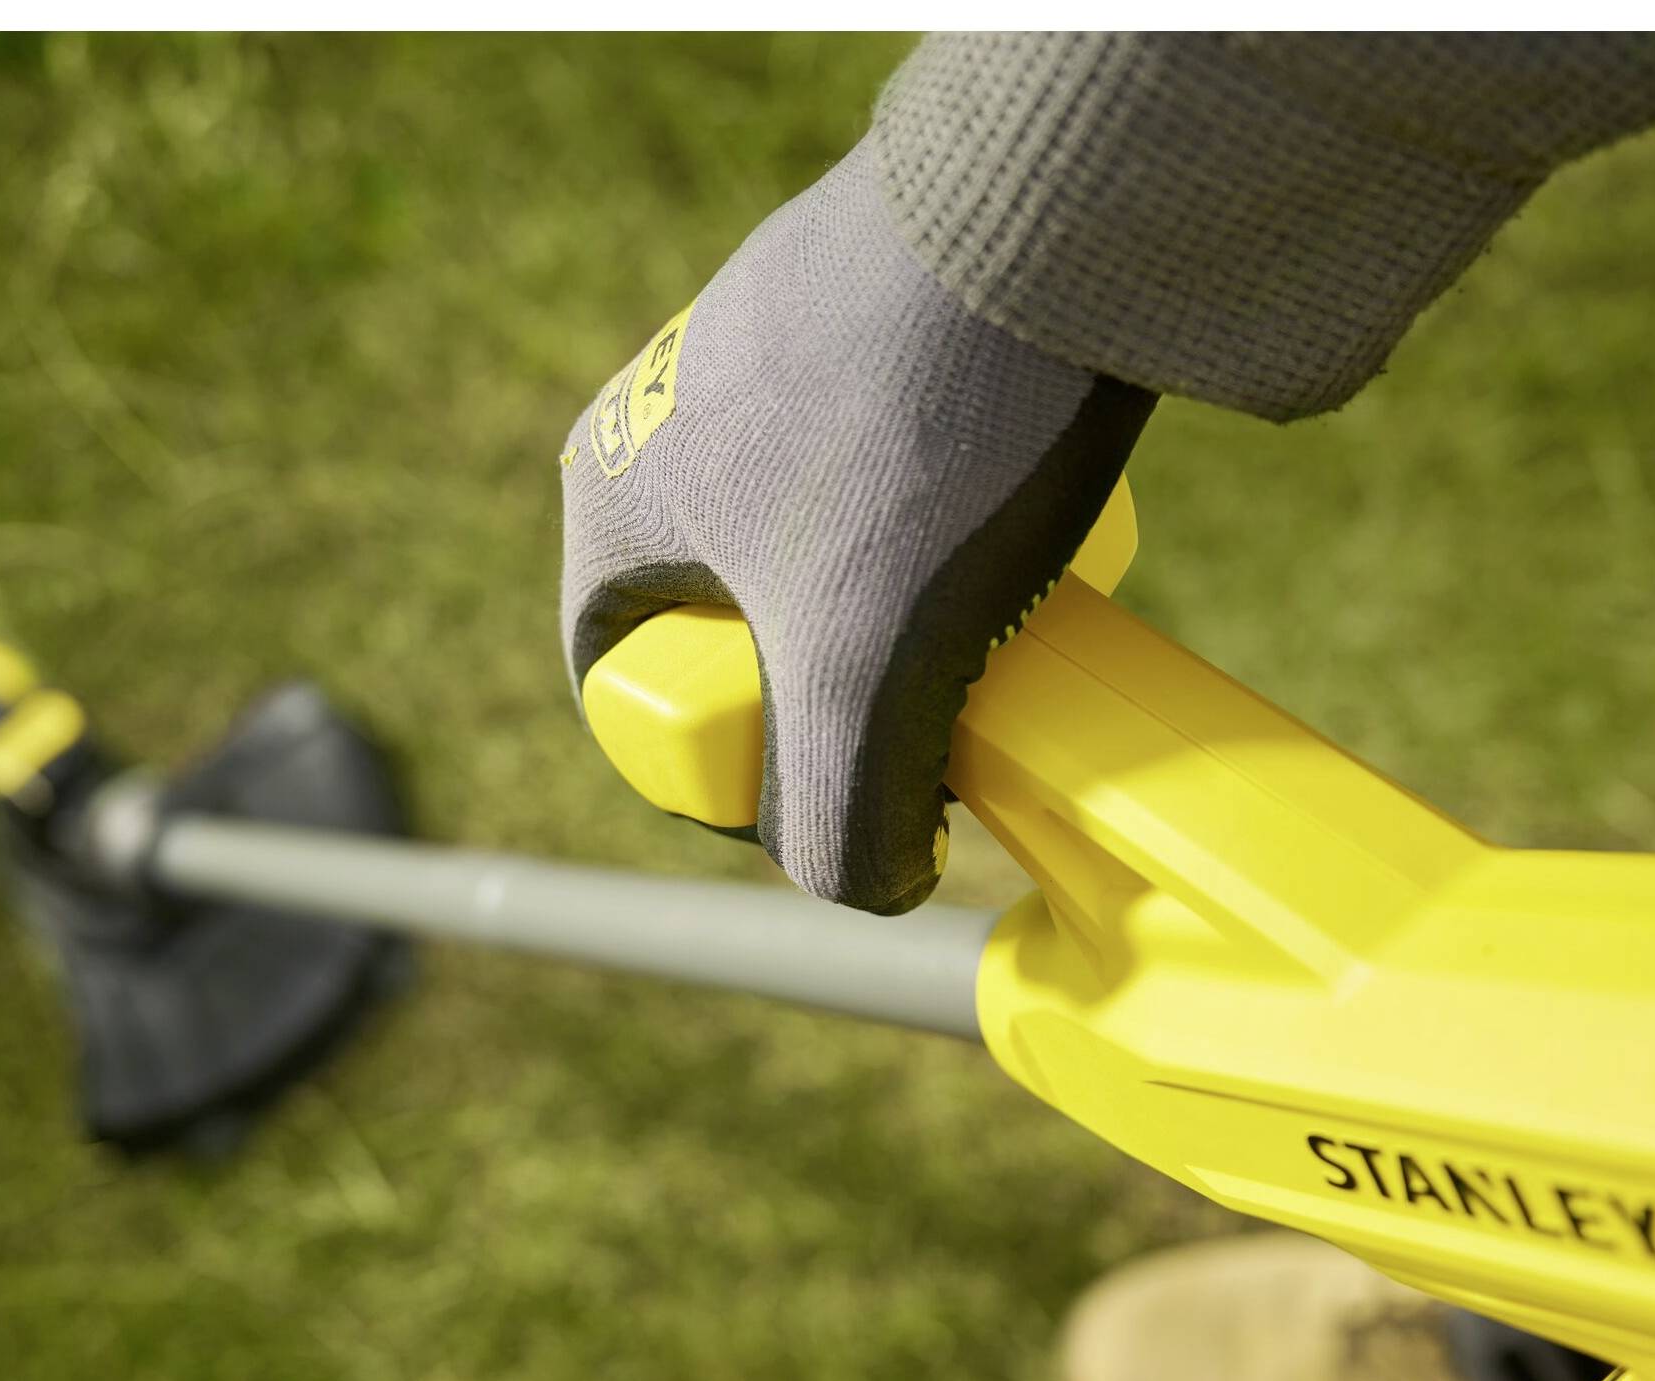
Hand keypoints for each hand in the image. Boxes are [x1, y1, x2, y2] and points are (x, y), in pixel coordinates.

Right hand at [561, 137, 1153, 913]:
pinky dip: (937, 517)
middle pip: (736, 630)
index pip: (631, 700)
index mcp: (610, 502)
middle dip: (825, 693)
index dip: (723, 782)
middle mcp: (663, 417)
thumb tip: (869, 891)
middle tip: (921, 715)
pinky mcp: (859, 317)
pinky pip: (880, 465)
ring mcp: (763, 353)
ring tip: (986, 611)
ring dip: (892, 606)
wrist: (1043, 215)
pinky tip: (1014, 517)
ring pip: (817, 545)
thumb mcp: (860, 668)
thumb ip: (837, 822)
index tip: (829, 798)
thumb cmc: (918, 436)